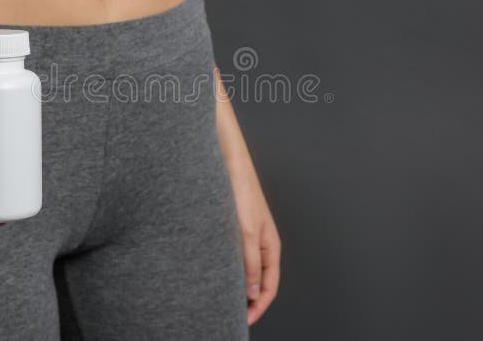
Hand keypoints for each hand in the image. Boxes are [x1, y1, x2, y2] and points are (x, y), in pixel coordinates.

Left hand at [229, 157, 280, 324]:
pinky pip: (232, 257)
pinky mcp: (232, 230)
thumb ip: (250, 262)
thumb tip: (253, 293)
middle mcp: (260, 245)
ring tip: (220, 298)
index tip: (244, 320)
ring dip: (235, 285)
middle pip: (257, 281)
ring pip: (244, 270)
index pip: (269, 286)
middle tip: (229, 314)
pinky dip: (226, 269)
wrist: (228, 163)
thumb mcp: (247, 231)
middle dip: (247, 301)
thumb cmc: (242, 191)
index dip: (259, 306)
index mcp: (270, 247)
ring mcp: (246, 238)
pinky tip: (212, 274)